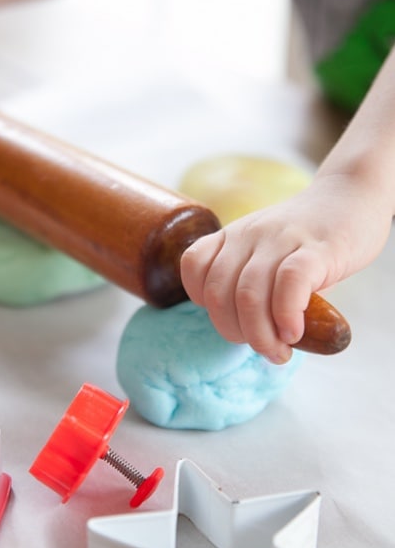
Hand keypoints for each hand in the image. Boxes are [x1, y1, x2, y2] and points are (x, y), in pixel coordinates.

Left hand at [180, 177, 389, 362]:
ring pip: (249, 294)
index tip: (232, 316)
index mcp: (232, 236)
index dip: (203, 300)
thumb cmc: (309, 238)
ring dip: (260, 334)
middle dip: (234, 331)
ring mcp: (281, 239)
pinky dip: (285, 315)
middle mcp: (249, 235)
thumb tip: (257, 337)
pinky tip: (293, 332)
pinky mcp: (318, 248)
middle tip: (263, 347)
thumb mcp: (267, 253)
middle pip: (219, 292)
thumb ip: (254, 285)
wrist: (354, 196)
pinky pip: (288, 283)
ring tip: (279, 351)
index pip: (193, 266)